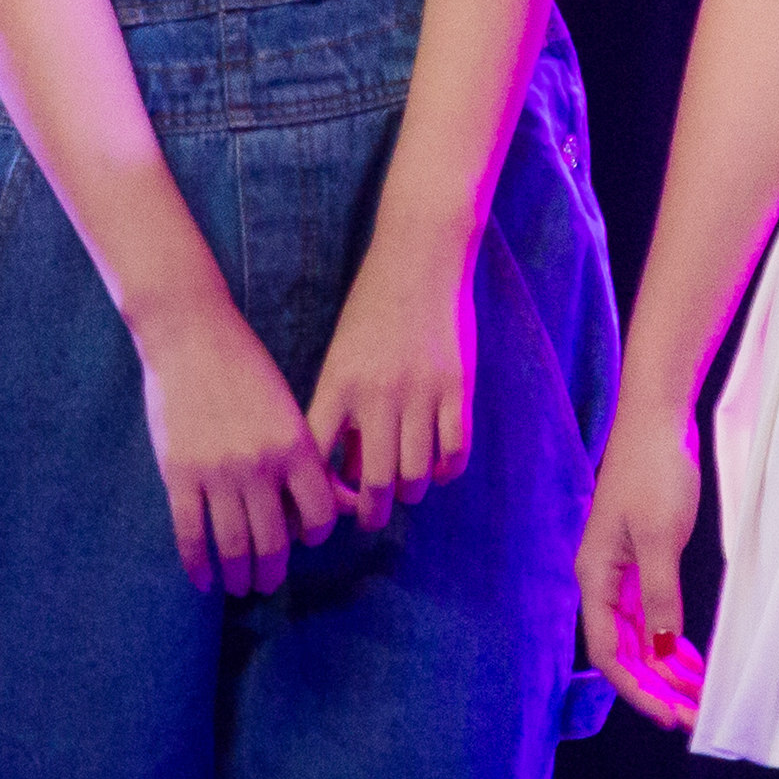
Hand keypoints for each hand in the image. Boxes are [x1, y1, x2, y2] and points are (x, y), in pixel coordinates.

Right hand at [136, 302, 341, 592]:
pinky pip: (190, 533)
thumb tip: (328, 504)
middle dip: (272, 572)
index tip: (303, 542)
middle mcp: (260, 466)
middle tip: (267, 583)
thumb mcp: (287, 409)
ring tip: (239, 586)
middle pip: (273, 541)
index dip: (314, 536)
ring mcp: (217, 473)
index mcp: (294, 447)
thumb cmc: (245, 368)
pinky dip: (197, 564)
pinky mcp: (179, 474)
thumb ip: (306, 457)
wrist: (191, 336)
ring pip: (233, 545)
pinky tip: (202, 581)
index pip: (318, 514)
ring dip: (238, 575)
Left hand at [300, 244, 474, 528]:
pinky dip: (446, 470)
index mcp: (339, 384)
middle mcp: (378, 395)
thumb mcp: (343, 355)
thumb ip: (341, 409)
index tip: (325, 512)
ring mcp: (421, 393)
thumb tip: (344, 469)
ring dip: (410, 491)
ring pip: (416, 473)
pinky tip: (438, 467)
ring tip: (405, 491)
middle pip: (374, 481)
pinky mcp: (457, 388)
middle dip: (371, 513)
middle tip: (370, 519)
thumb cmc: (372, 308)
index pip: (321, 458)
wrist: (418, 258)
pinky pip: (454, 451)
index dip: (321, 496)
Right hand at [577, 401, 708, 730]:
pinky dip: (671, 641)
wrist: (656, 420)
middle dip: (657, 688)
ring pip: (641, 637)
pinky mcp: (642, 560)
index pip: (609, 653)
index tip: (672, 716)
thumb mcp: (661, 539)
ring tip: (700, 697)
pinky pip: (653, 616)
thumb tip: (661, 651)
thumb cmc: (653, 470)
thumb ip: (660, 598)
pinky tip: (692, 660)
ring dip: (667, 669)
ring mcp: (622, 571)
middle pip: (625, 652)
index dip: (638, 690)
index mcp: (594, 577)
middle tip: (695, 718)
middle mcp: (602, 581)